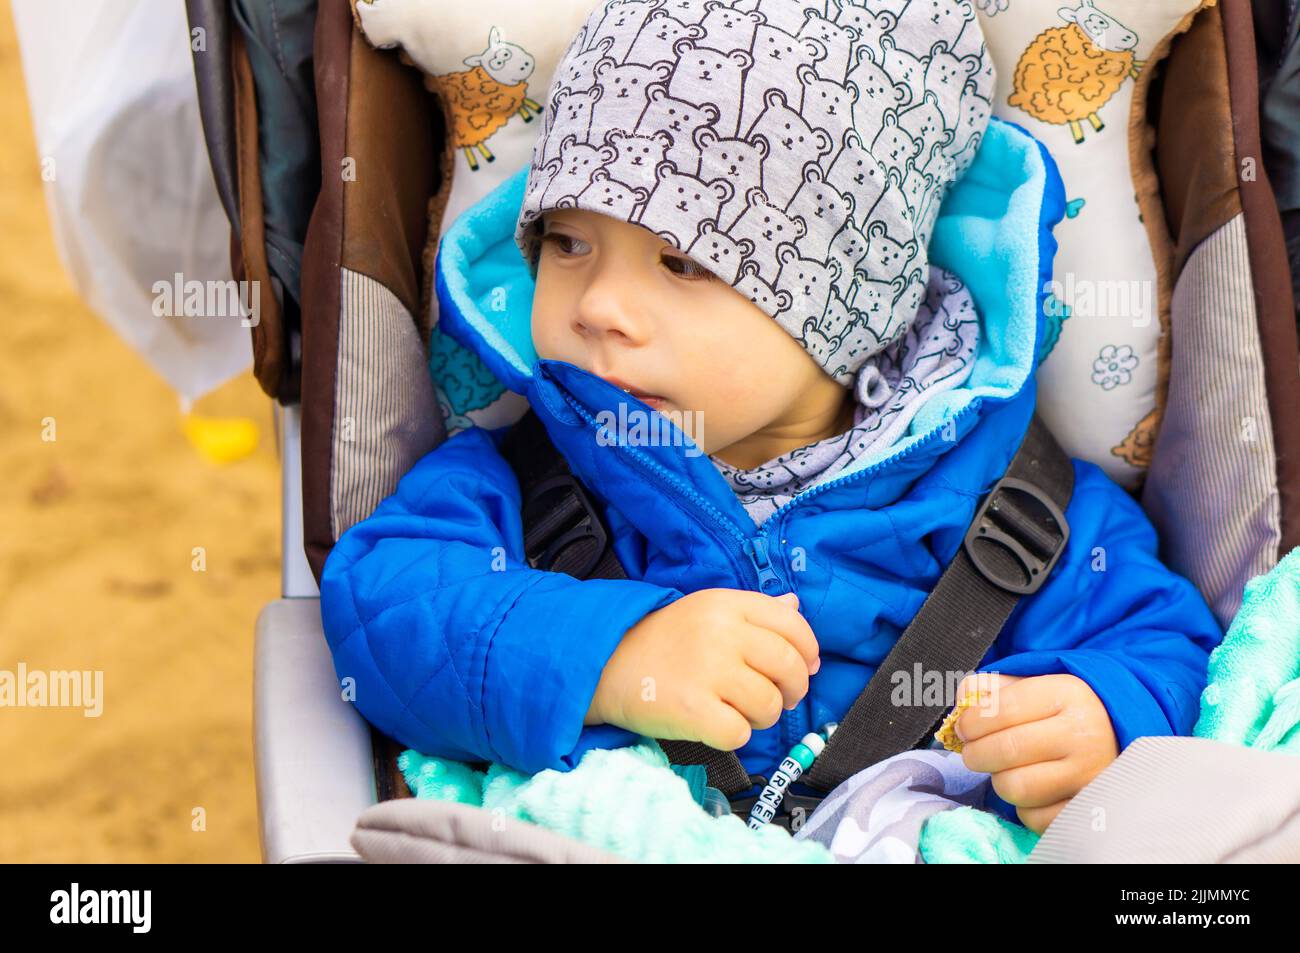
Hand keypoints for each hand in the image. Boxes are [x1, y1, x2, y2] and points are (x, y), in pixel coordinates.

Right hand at [585, 589, 819, 751]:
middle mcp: (721, 633)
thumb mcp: (707, 611)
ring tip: (738, 710)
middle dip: (793, 690)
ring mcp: (707, 671)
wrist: (607, 664)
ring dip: (761, 716)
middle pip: (788, 666)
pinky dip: (733, 735)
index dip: (808, 651)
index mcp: (727, 604)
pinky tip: (716, 724)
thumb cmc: (664, 640)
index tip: (805, 667)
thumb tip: (795, 607)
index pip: (792, 624)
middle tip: (778, 698)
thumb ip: (754, 611)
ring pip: (769, 705)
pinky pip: (740, 733)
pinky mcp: (693, 710)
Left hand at [952, 672, 1119, 833]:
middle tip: (972, 751)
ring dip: (999, 779)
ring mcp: (1089, 776)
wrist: (1116, 737)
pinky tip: (1031, 788)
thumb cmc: (1063, 710)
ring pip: (1015, 787)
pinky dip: (1023, 806)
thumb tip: (962, 700)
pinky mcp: (1087, 809)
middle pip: (1005, 750)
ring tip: (1005, 768)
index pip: (1002, 709)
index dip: (971, 721)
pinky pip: (1033, 817)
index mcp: (1068, 695)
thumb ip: (992, 688)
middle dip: (975, 752)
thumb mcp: (1033, 685)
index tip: (963, 727)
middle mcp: (1083, 735)